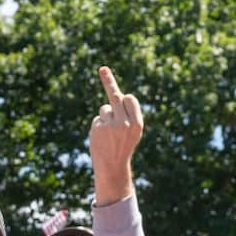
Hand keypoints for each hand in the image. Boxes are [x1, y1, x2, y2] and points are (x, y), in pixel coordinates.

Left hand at [89, 66, 143, 205]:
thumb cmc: (123, 146)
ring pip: (105, 108)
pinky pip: (98, 119)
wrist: (112, 166)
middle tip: (103, 69)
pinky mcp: (98, 128)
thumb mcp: (132, 131)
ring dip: (105, 117)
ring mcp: (111, 126)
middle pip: (116, 97)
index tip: (112, 76)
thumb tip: (118, 94)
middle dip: (109, 81)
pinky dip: (99, 126)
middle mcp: (125, 123)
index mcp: (137, 123)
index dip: (124, 96)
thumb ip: (128, 114)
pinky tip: (101, 137)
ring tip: (108, 133)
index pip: (130, 99)